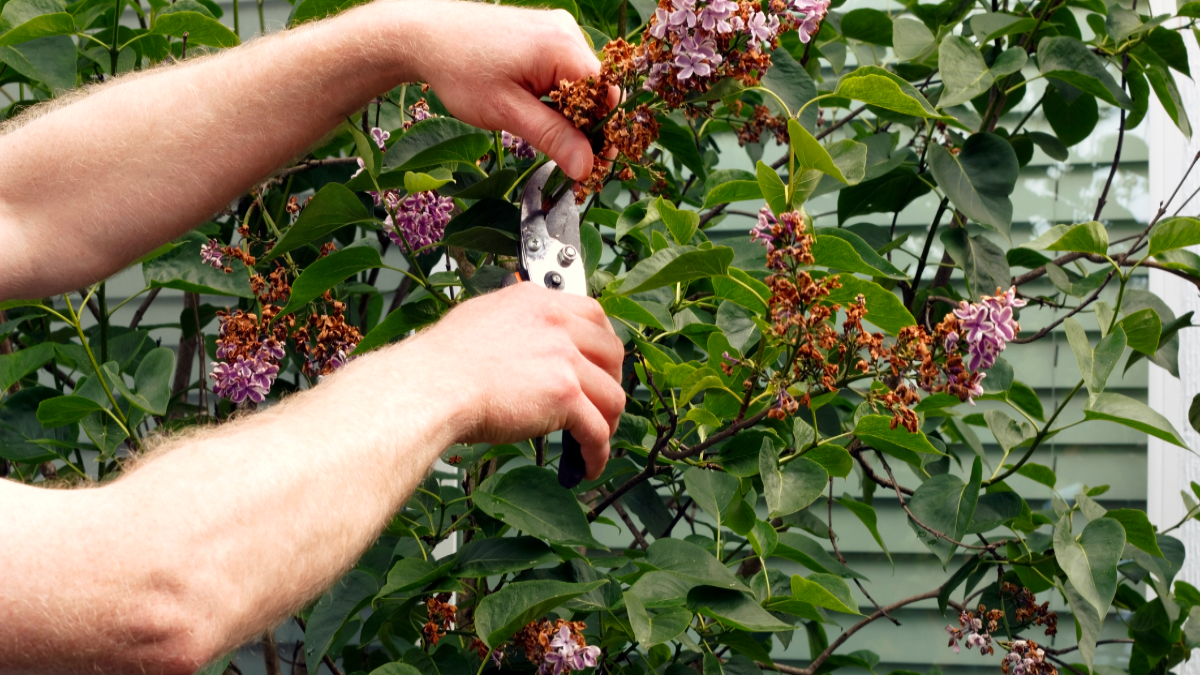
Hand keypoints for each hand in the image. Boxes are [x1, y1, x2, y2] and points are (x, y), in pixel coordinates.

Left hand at [405, 2, 602, 179]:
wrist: (424, 34)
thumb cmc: (459, 69)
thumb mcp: (507, 112)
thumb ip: (552, 137)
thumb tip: (586, 167)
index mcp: (563, 46)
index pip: (607, 95)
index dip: (603, 132)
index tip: (593, 164)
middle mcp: (566, 31)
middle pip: (597, 89)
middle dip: (586, 126)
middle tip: (569, 159)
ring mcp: (556, 30)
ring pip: (580, 83)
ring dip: (570, 112)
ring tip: (544, 132)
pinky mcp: (543, 35)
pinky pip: (564, 71)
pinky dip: (557, 96)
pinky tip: (536, 110)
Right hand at [410, 283, 624, 479]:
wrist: (431, 386)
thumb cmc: (442, 363)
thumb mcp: (483, 319)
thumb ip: (515, 325)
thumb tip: (524, 343)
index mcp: (538, 301)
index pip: (594, 316)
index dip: (603, 347)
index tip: (601, 367)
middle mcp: (557, 323)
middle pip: (613, 354)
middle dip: (611, 384)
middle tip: (600, 407)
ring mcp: (564, 359)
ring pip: (612, 396)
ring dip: (607, 424)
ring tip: (592, 444)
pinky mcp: (565, 395)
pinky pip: (597, 431)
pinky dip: (597, 453)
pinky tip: (586, 466)